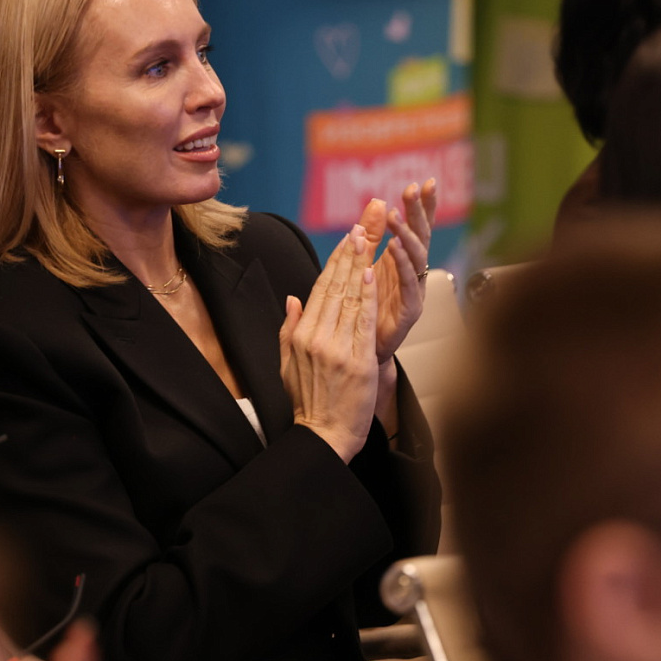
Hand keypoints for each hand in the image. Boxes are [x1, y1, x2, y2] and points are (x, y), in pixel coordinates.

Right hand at [279, 223, 379, 460]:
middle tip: (363, 223)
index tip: (346, 238)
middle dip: (350, 252)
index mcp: (300, 335)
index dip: (335, 262)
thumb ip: (289, 329)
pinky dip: (367, 294)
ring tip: (370, 237)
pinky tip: (372, 272)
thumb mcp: (287, 365)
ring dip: (361, 264)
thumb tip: (293, 298)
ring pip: (349, 297)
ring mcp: (336, 348)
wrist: (324, 436)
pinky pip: (363, 320)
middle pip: (335, 286)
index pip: (320, 289)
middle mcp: (315, 337)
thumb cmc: (309, 403)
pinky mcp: (356, 360)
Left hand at [360, 179, 436, 362]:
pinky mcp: (408, 312)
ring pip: (417, 258)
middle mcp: (413, 276)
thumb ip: (370, 236)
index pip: (416, 229)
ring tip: (394, 216)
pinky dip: (402, 264)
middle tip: (414, 189)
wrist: (361, 355)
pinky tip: (394, 247)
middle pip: (421, 237)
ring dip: (406, 234)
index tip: (426, 182)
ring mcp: (413, 293)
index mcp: (402, 263)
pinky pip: (408, 285)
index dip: (423, 207)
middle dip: (419, 212)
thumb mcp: (365, 266)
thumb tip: (376, 201)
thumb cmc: (365, 312)